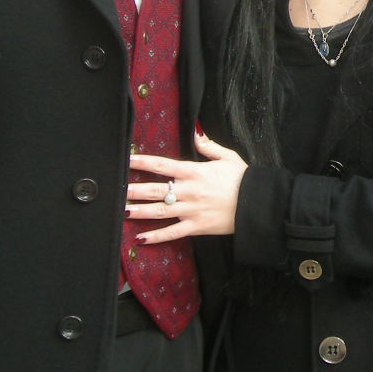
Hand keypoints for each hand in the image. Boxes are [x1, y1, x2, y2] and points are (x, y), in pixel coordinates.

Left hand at [126, 131, 246, 241]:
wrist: (257, 204)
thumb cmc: (244, 179)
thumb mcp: (228, 157)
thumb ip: (209, 146)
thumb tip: (195, 133)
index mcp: (195, 172)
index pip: (163, 165)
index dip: (143, 162)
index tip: (126, 160)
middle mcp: (189, 191)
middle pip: (156, 190)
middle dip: (134, 190)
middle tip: (116, 189)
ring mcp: (191, 210)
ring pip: (159, 212)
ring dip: (139, 211)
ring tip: (122, 210)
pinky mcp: (196, 226)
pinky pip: (173, 233)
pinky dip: (156, 237)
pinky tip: (141, 238)